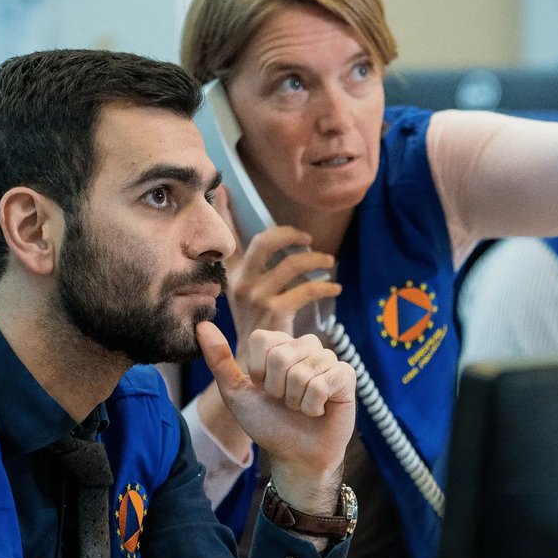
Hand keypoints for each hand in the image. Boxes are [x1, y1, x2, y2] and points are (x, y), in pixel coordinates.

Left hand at [197, 321, 354, 513]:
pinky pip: (323, 383)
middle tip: (285, 402)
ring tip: (302, 407)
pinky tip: (319, 410)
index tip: (264, 389)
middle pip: (281, 355)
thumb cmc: (268, 423)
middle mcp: (305, 346)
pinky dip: (314, 405)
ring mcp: (328, 359)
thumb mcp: (237, 393)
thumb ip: (220, 360)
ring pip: (302, 372)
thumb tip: (201, 326)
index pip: (262, 339)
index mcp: (280, 345)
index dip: (258, 370)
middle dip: (277, 390)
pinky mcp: (346, 375)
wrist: (296, 454)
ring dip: (296, 401)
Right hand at [212, 184, 341, 345]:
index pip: (226, 238)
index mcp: (231, 276)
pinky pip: (307, 288)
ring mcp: (256, 297)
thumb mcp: (247, 296)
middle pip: (265, 242)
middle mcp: (239, 283)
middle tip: (307, 239)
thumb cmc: (258, 329)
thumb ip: (253, 270)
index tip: (221, 187)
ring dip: (317, 261)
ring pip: (293, 264)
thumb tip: (268, 244)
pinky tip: (335, 287)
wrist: (256, 369)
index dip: (222, 211)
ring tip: (329, 262)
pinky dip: (326, 286)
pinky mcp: (276, 311)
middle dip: (290, 234)